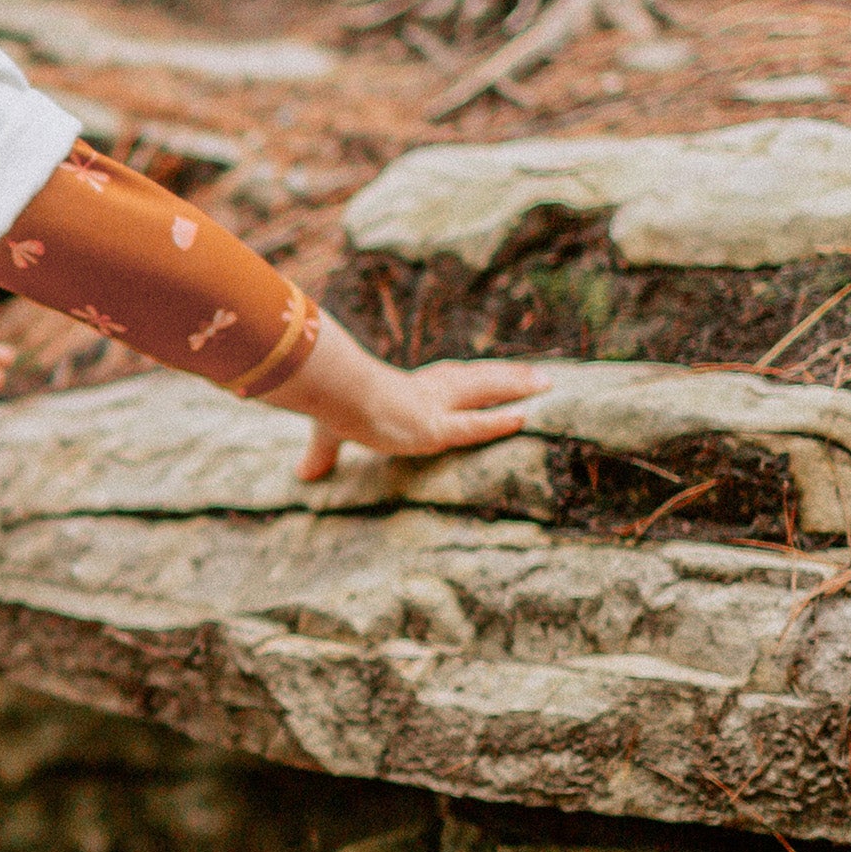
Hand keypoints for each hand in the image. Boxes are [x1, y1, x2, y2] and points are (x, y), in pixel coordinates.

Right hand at [264, 323, 543, 481]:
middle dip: (508, 376)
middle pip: (475, 379)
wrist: (333, 392)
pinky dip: (498, 422)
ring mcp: (433, 407)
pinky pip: (474, 426)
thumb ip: (322, 456)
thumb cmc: (329, 404)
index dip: (470, 379)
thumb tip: (302, 476)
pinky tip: (525, 418)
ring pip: (485, 391)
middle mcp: (426, 391)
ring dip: (517, 386)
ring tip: (548, 384)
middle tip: (540, 375)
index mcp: (405, 390)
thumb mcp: (327, 435)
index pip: (447, 381)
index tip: (489, 375)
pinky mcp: (434, 427)